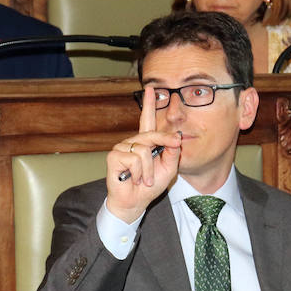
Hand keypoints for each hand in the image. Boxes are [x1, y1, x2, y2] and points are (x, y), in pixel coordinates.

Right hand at [104, 97, 181, 222]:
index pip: (147, 119)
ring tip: (144, 179)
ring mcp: (122, 147)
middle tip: (159, 169)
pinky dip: (139, 173)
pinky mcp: (114, 156)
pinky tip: (133, 179)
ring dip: (149, 170)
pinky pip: (134, 159)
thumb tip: (176, 136)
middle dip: (162, 146)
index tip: (151, 88)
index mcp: (146, 142)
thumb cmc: (150, 185)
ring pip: (144, 150)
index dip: (149, 104)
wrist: (135, 202)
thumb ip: (173, 152)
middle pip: (152, 134)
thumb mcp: (168, 168)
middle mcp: (133, 141)